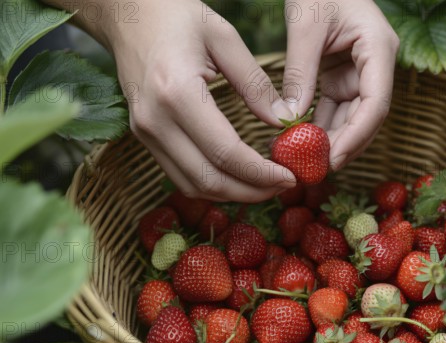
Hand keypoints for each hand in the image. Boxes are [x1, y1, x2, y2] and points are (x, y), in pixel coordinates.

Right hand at [94, 0, 296, 201]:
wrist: (127, 13)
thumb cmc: (176, 16)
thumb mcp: (224, 38)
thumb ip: (255, 83)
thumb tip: (284, 121)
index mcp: (177, 93)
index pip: (225, 153)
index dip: (261, 173)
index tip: (290, 176)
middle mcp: (155, 121)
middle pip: (208, 180)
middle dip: (251, 191)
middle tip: (284, 186)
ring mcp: (145, 132)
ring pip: (192, 186)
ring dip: (232, 194)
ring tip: (266, 185)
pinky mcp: (144, 136)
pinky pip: (180, 175)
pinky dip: (212, 184)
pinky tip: (237, 176)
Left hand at [282, 0, 399, 169]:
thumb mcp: (305, 27)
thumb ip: (300, 74)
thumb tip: (289, 121)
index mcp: (378, 48)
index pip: (376, 103)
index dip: (357, 136)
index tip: (333, 160)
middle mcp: (375, 65)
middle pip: (367, 116)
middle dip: (343, 145)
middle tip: (315, 169)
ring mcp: (361, 72)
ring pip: (351, 117)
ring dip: (330, 139)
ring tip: (304, 161)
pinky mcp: (343, 75)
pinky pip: (335, 108)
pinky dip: (320, 125)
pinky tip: (300, 142)